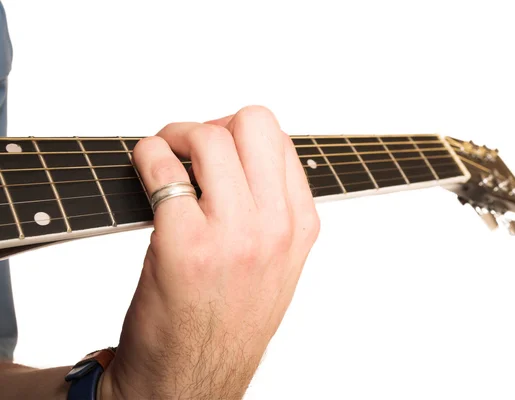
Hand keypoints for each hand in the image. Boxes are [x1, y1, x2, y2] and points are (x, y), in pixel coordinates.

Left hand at [100, 106, 319, 398]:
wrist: (193, 377)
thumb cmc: (229, 320)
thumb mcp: (278, 263)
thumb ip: (272, 207)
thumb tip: (241, 152)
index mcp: (300, 226)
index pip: (279, 140)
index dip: (240, 133)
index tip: (217, 149)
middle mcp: (274, 227)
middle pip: (253, 123)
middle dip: (215, 123)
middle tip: (190, 146)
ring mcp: (232, 235)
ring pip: (209, 137)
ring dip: (176, 135)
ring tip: (163, 155)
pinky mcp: (184, 244)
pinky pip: (162, 169)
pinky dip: (147, 156)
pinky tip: (144, 170)